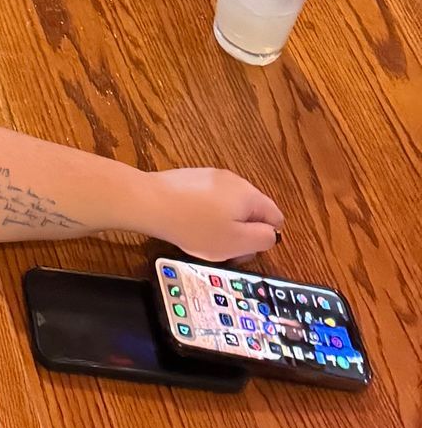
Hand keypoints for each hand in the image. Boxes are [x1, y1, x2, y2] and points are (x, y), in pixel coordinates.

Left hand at [148, 168, 283, 264]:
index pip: (275, 216)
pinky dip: (206, 216)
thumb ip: (262, 239)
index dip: (265, 238)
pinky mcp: (193, 179)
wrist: (152, 202)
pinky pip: (210, 202)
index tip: (246, 250)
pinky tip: (191, 226)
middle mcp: (233, 180)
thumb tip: (272, 233)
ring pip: (230, 207)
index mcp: (249, 194)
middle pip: (251, 212)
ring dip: (224, 226)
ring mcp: (211, 177)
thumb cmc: (196, 226)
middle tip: (225, 250)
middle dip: (243, 233)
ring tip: (205, 239)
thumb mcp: (237, 242)